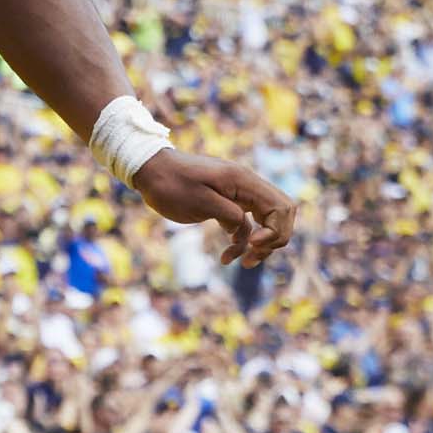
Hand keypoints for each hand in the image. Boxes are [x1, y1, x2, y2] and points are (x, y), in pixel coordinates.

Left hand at [133, 149, 297, 268]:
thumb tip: (246, 231)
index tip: (252, 244)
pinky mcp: (228, 203)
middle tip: (253, 255)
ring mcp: (239, 194)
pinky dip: (242, 241)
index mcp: (244, 181)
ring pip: (267, 221)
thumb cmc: (170, 184)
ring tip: (245, 262)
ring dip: (261, 244)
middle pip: (282, 213)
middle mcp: (247, 185)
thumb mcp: (198, 202)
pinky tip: (226, 257)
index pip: (281, 208)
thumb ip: (228, 215)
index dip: (275, 231)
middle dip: (275, 239)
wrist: (150, 170)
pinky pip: (247, 224)